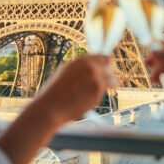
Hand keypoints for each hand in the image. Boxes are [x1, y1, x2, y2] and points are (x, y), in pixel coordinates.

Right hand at [0, 55, 116, 163]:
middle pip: (110, 66)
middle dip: (109, 73)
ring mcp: (95, 79)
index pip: (103, 57)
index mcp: (81, 60)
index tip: (107, 68)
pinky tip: (90, 98)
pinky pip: (105, 92)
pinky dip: (101, 95)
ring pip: (113, 79)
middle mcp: (90, 67)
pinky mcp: (98, 92)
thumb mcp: (66, 72)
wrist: (50, 106)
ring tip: (105, 89)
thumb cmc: (56, 91)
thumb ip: (80, 68)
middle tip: (107, 79)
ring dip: (111, 83)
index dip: (105, 63)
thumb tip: (94, 66)